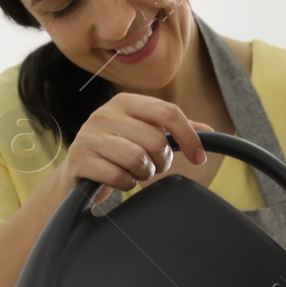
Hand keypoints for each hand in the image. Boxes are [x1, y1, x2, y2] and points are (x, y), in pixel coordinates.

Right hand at [61, 93, 212, 204]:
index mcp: (125, 102)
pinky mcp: (79, 159)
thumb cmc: (115, 153)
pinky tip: (121, 180)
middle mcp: (105, 114)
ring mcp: (89, 135)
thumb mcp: (142, 135)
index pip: (168, 112)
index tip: (199, 158)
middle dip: (162, 162)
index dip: (190, 137)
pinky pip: (118, 176)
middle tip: (154, 167)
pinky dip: (126, 184)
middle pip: (156, 140)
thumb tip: (208, 131)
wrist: (76, 174)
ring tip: (137, 173)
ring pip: (137, 158)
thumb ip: (172, 131)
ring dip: (144, 173)